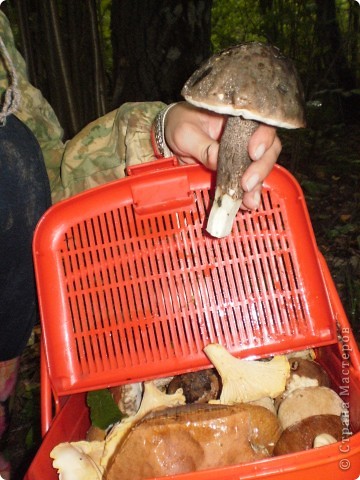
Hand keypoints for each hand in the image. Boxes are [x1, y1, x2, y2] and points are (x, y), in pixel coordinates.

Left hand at [165, 102, 281, 209]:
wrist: (171, 137)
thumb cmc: (180, 124)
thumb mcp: (185, 133)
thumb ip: (202, 146)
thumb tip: (217, 160)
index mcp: (237, 117)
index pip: (261, 124)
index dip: (263, 138)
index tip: (253, 153)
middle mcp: (246, 134)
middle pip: (268, 149)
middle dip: (261, 168)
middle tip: (247, 183)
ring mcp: (243, 153)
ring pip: (261, 168)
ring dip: (257, 185)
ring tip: (249, 201)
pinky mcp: (237, 170)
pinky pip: (249, 182)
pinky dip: (248, 194)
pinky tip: (246, 204)